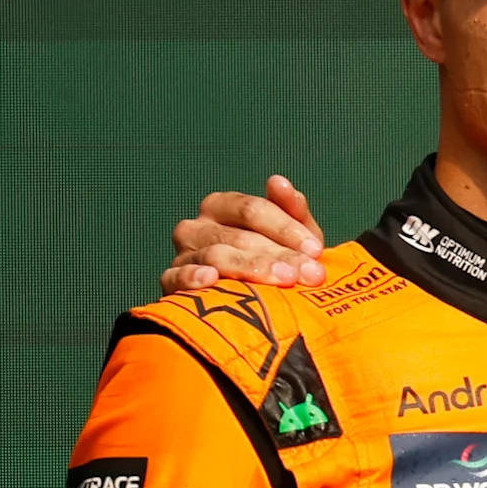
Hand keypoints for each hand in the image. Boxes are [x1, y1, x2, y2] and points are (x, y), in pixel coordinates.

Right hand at [162, 175, 325, 292]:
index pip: (252, 210)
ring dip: (253, 267)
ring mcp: (183, 254)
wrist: (249, 305)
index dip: (286, 228)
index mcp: (222, 207)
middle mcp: (198, 226)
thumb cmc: (274, 263)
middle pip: (239, 236)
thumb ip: (291, 210)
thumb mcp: (290, 238)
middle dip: (280, 255)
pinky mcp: (170, 282)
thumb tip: (278, 182)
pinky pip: (175, 277)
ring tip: (284, 280)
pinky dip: (192, 276)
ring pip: (216, 255)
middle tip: (310, 274)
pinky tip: (211, 279)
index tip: (316, 250)